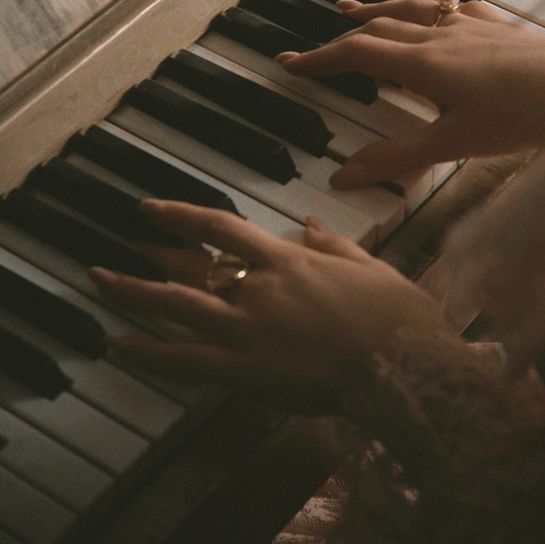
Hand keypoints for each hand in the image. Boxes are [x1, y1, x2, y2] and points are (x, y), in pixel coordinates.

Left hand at [90, 200, 452, 411]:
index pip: (220, 227)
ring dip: (132, 294)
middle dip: (145, 258)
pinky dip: (147, 352)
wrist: (409, 365)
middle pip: (187, 267)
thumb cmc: (396, 316)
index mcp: (287, 260)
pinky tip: (118, 345)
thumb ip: (332, 244)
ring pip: (176, 306)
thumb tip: (310, 224)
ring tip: (101, 285)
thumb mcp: (368, 266)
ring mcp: (250, 329)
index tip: (150, 209)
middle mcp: (260, 288)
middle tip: (108, 254)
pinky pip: (185, 361)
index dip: (180, 215)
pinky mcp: (248, 371)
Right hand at [277, 0, 544, 187]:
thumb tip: (342, 174)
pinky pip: (452, 8)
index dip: (319, 58)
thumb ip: (397, 158)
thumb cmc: (523, 117)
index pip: (357, 53)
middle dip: (338, 35)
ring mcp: (471, 25)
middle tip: (310, 44)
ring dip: (376, 9)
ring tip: (351, 9)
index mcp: (424, 63)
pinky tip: (437, 11)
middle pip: (377, 27)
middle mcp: (441, 35)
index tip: (289, 63)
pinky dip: (430, 8)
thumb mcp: (455, 144)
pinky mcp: (497, 25)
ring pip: (411, 8)